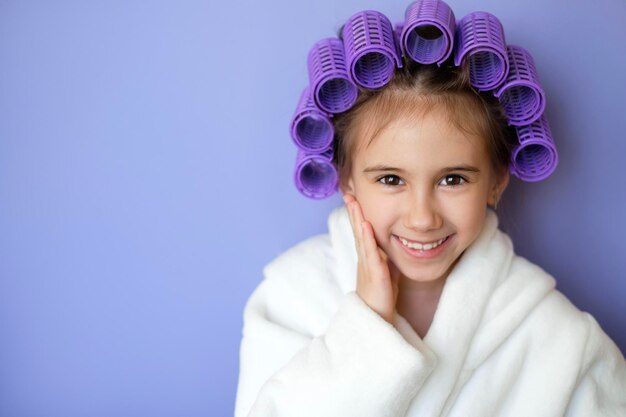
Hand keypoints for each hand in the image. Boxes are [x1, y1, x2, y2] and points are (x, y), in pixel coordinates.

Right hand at [343, 193, 400, 324]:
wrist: (376, 323)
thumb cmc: (381, 299)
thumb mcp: (387, 274)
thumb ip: (387, 259)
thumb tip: (390, 246)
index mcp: (368, 259)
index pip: (362, 233)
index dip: (358, 216)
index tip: (354, 198)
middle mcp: (364, 260)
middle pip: (358, 231)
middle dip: (354, 212)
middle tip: (348, 193)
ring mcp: (368, 267)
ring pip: (362, 239)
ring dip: (357, 219)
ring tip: (354, 202)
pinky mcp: (375, 276)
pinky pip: (371, 255)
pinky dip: (368, 239)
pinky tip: (366, 225)